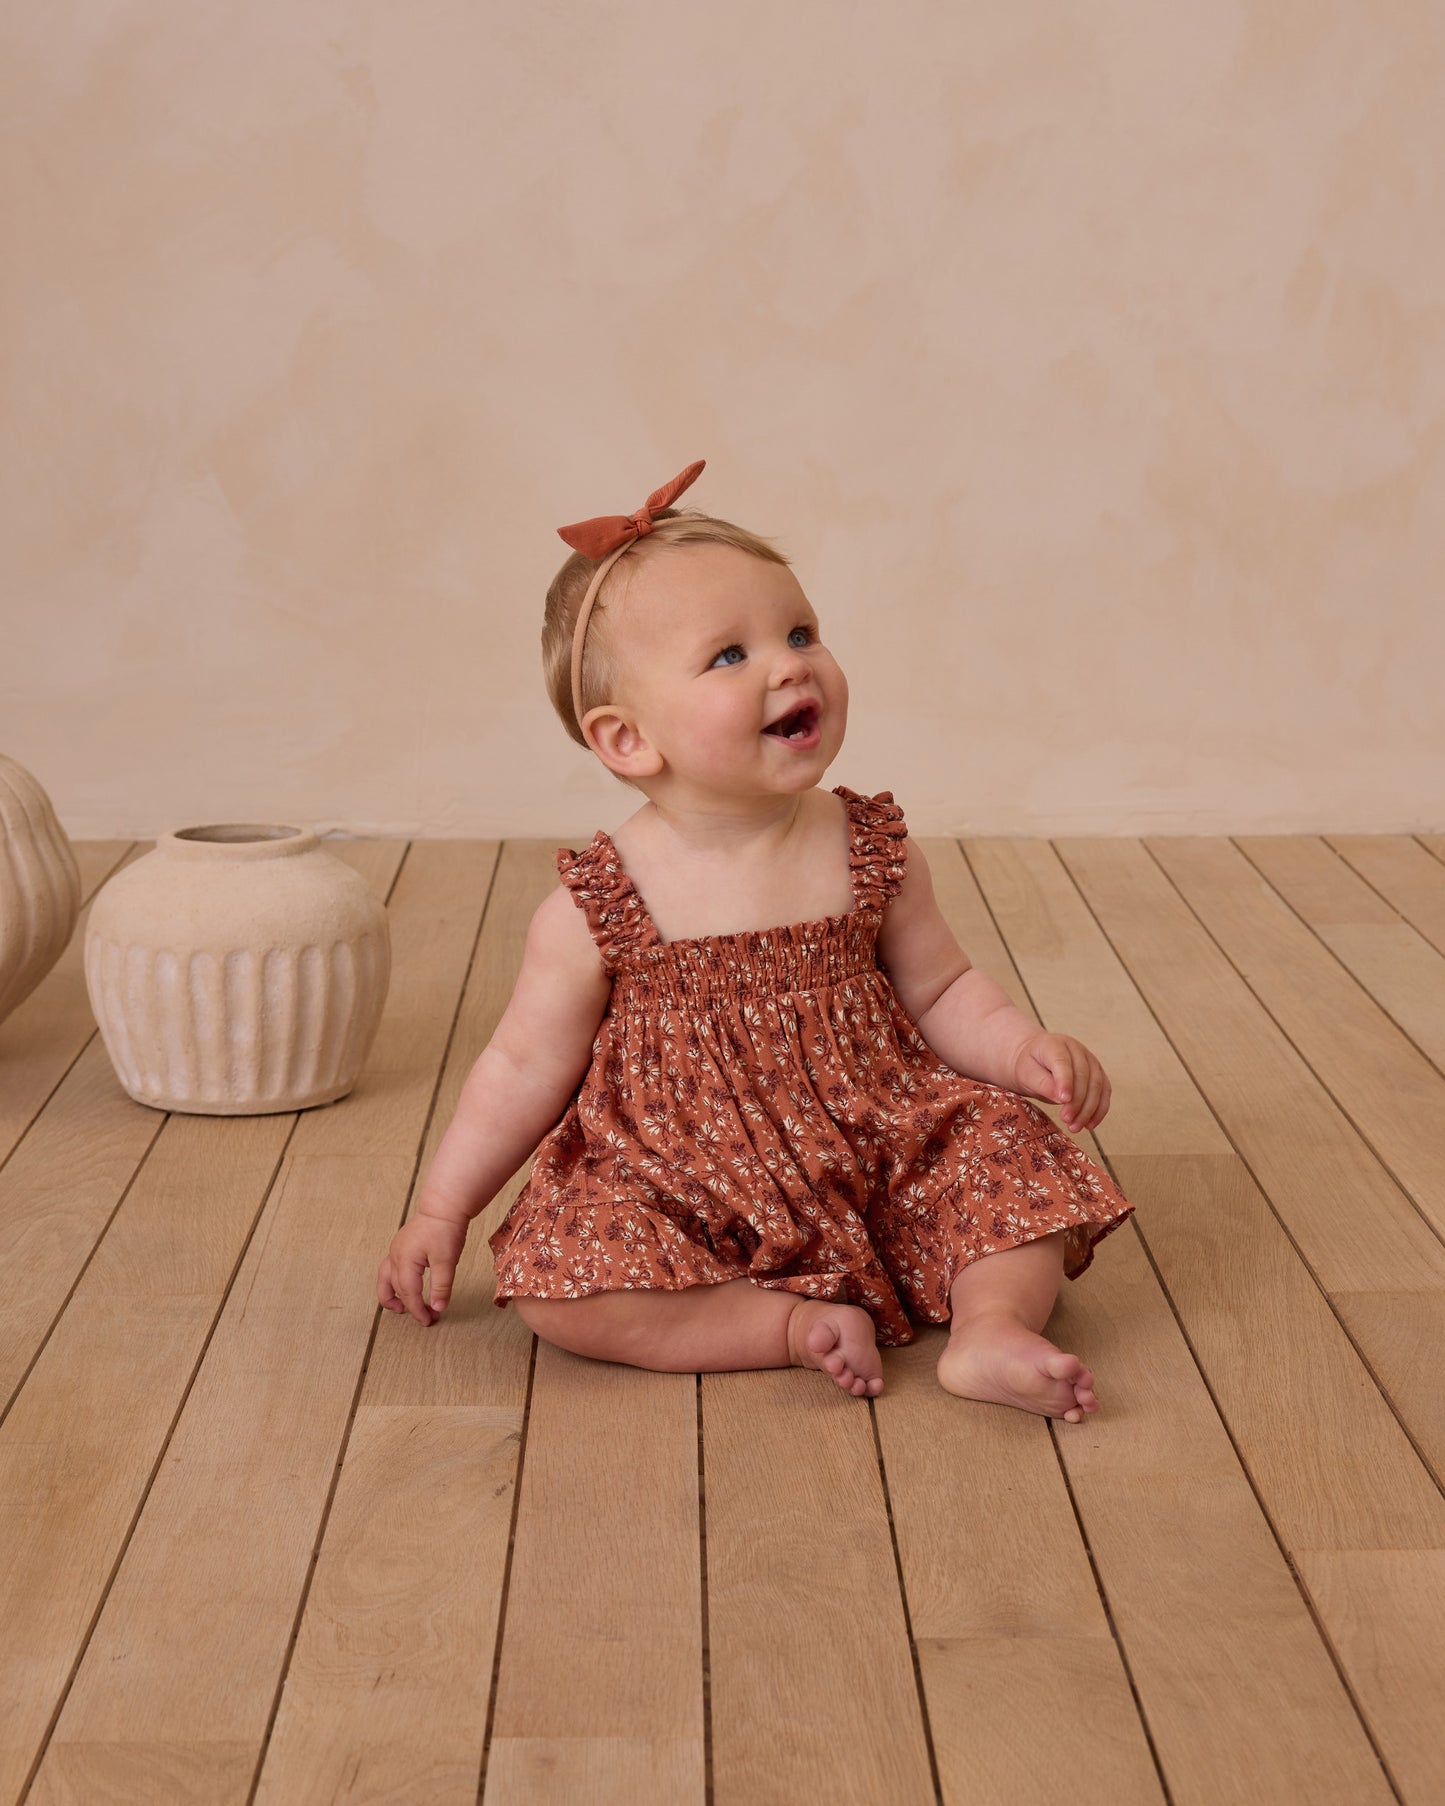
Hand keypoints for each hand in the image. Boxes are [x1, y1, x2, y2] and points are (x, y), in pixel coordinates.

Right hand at [377, 1209, 469, 1325]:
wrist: (444, 1206)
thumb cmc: (445, 1229)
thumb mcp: (446, 1261)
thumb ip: (441, 1287)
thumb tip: (437, 1308)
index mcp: (405, 1261)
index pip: (409, 1294)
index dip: (418, 1311)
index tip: (429, 1321)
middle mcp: (395, 1256)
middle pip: (397, 1289)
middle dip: (410, 1306)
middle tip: (426, 1317)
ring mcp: (396, 1250)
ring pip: (385, 1279)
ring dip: (392, 1296)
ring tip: (401, 1309)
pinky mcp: (401, 1246)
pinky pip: (390, 1269)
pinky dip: (394, 1283)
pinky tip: (406, 1286)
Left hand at [1011, 1032, 1110, 1133]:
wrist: (1035, 1061)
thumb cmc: (1029, 1067)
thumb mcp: (1026, 1074)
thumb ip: (1042, 1083)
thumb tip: (1060, 1098)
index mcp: (1055, 1044)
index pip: (1063, 1062)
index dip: (1065, 1081)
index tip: (1063, 1100)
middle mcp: (1076, 1049)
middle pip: (1083, 1075)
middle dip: (1077, 1101)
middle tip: (1066, 1120)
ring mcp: (1090, 1060)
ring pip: (1097, 1085)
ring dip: (1089, 1109)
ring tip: (1075, 1127)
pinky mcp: (1098, 1073)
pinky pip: (1104, 1092)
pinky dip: (1099, 1110)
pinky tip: (1090, 1124)